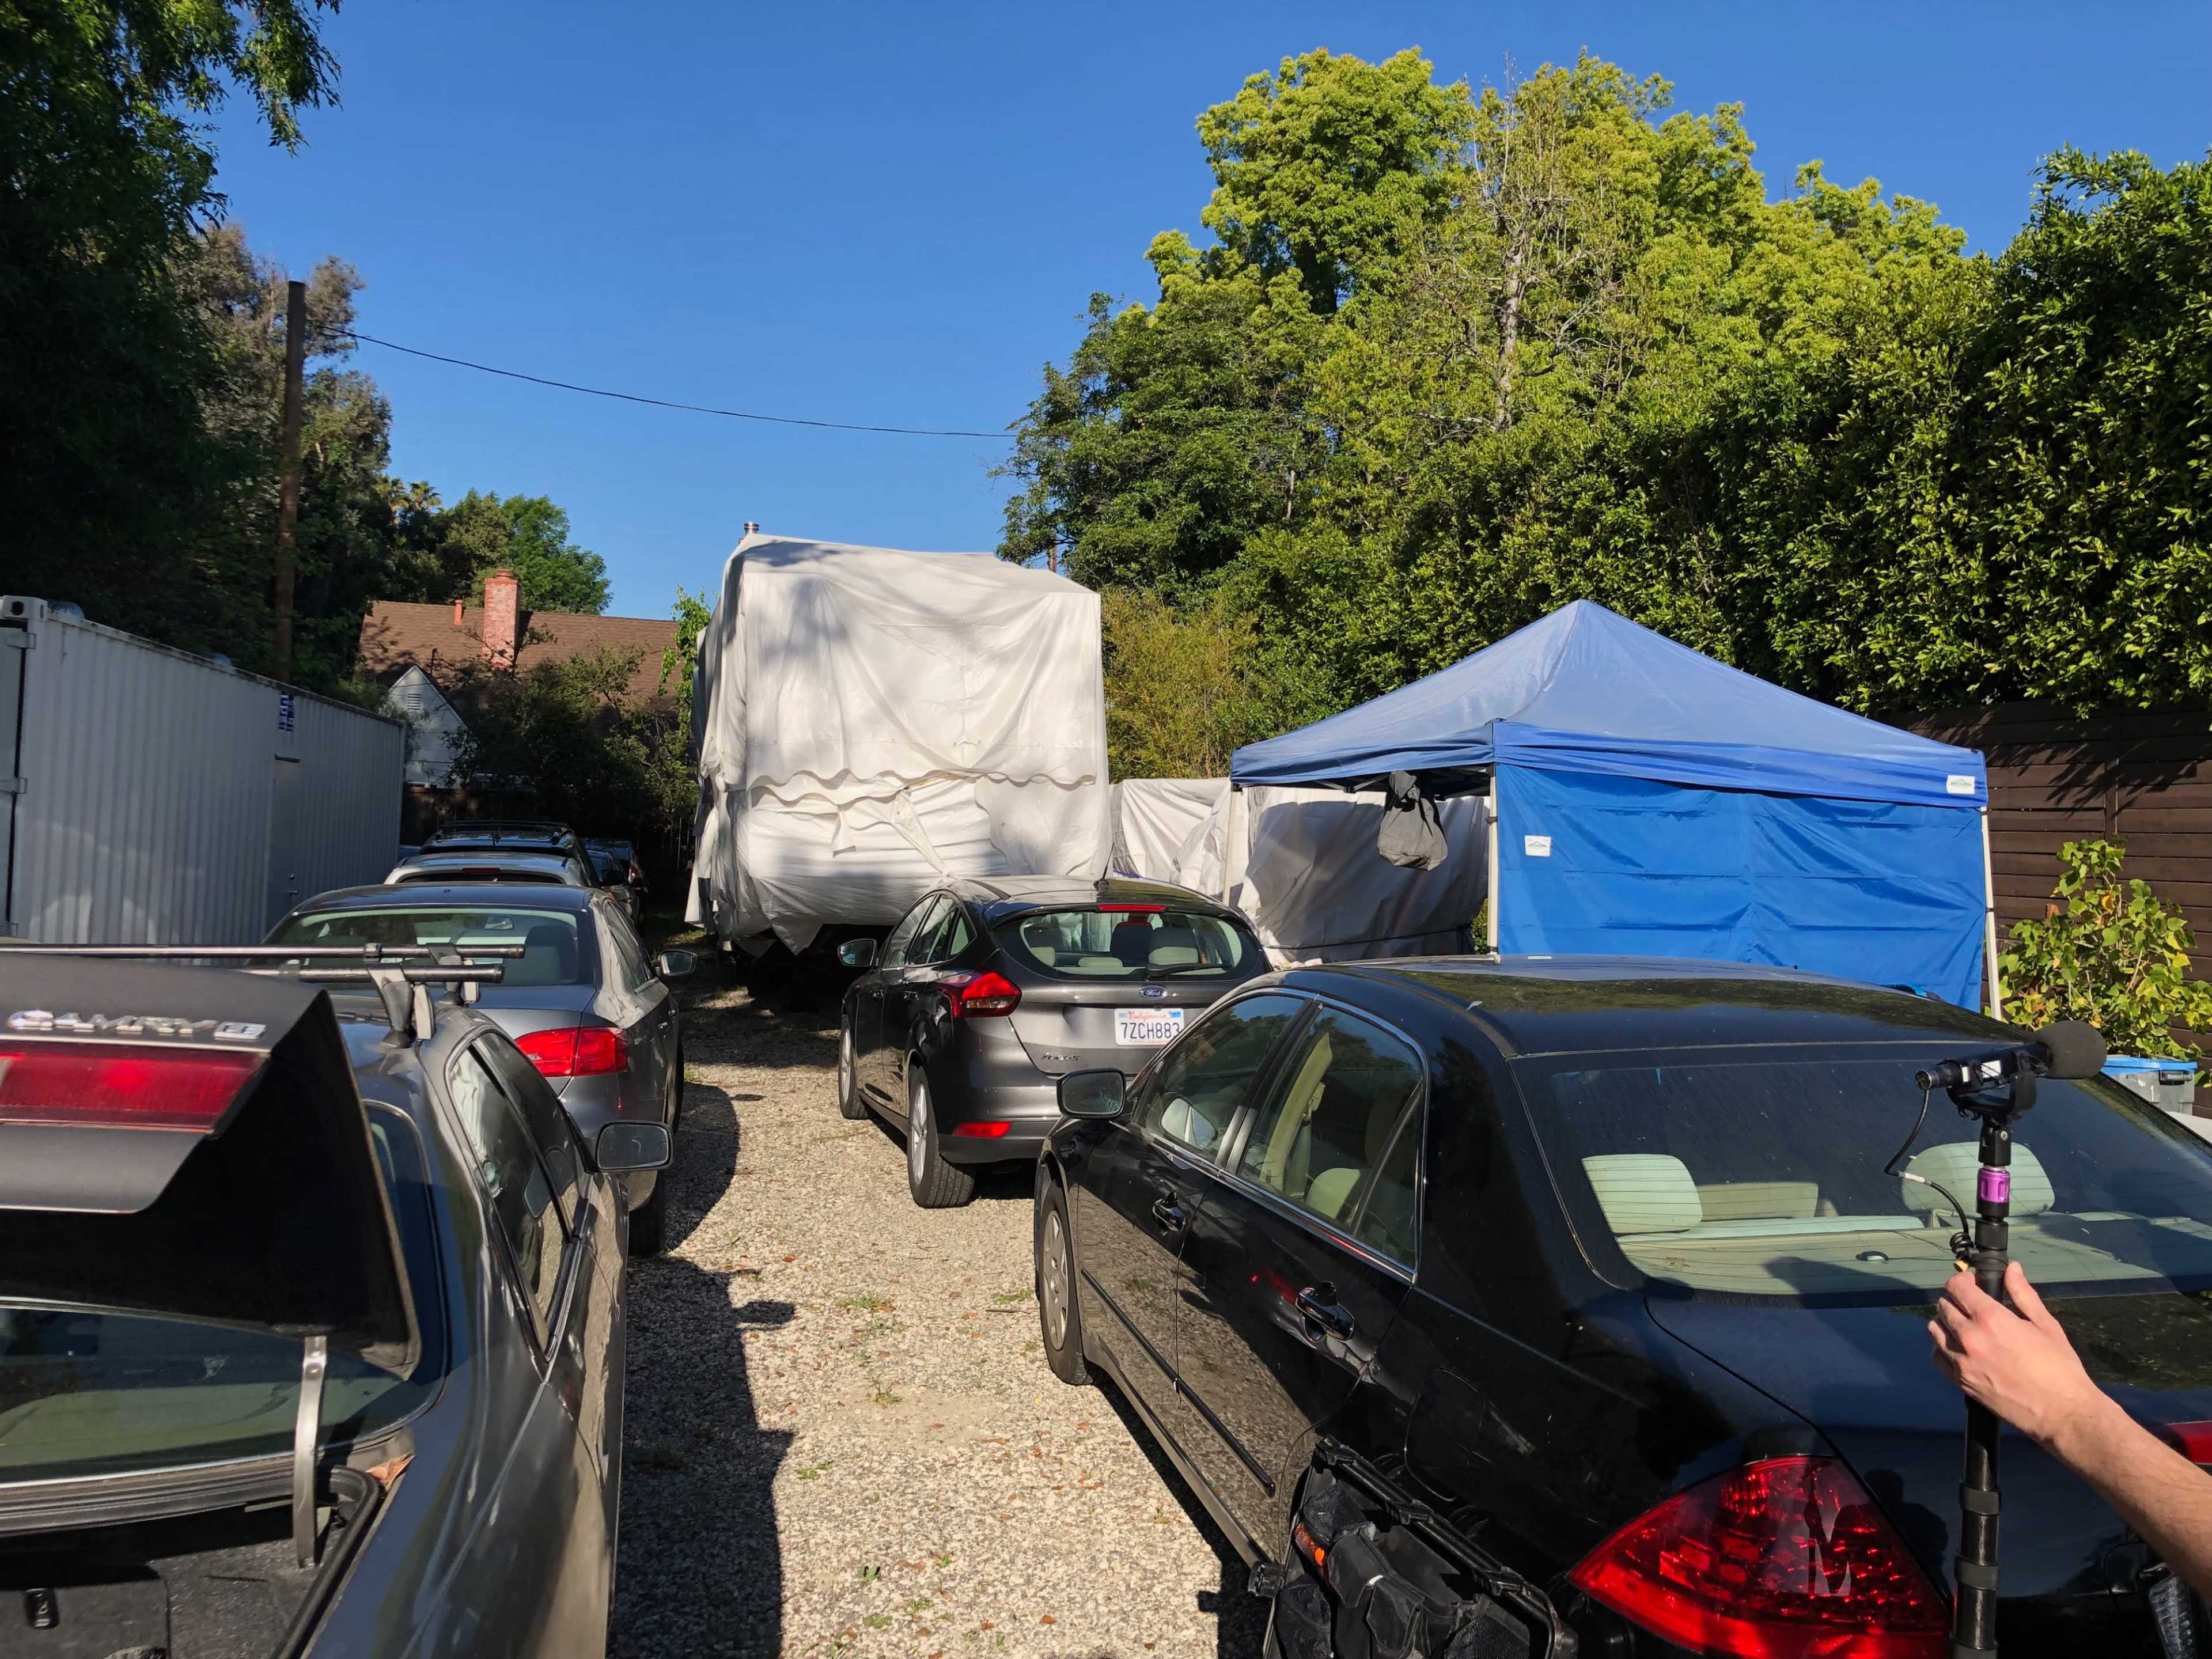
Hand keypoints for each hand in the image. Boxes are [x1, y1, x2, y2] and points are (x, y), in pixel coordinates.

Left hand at [1929, 1261, 2112, 1449]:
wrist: (2062, 1413)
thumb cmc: (2060, 1367)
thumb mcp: (2045, 1325)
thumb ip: (2023, 1294)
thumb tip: (2012, 1268)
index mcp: (1991, 1320)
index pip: (1957, 1287)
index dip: (1963, 1280)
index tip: (1972, 1283)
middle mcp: (1969, 1338)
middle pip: (1943, 1306)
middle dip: (1956, 1300)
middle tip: (1972, 1305)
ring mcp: (1961, 1362)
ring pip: (1935, 1330)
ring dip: (1946, 1323)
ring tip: (1965, 1326)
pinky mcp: (1960, 1382)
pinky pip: (1937, 1356)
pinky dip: (1944, 1348)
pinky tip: (1961, 1348)